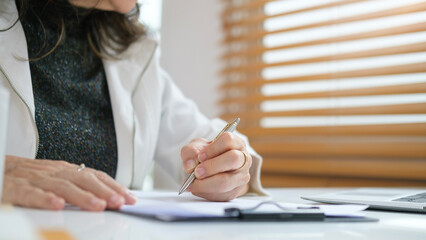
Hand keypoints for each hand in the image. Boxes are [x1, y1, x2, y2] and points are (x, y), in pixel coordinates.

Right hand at [1, 155, 136, 210]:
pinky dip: (44, 198)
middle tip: (120, 202)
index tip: (130, 198)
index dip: (113, 186)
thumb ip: (76, 185)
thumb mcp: (54, 177)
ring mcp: (34, 179)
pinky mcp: (14, 188)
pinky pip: (30, 193)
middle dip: (104, 191)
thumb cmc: (26, 176)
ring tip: (99, 206)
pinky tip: (57, 205)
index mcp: (64, 169)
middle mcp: (53, 172)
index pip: (94, 175)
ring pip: (62, 186)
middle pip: (83, 178)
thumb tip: (105, 196)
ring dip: (83, 196)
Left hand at [181, 132, 251, 200]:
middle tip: (196, 172)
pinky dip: (205, 193)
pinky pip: (220, 195)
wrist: (211, 170)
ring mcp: (241, 176)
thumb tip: (190, 166)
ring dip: (206, 184)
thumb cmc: (207, 155)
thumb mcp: (196, 147)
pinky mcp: (235, 191)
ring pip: (226, 181)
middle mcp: (244, 159)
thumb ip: (190, 152)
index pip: (228, 140)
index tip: (200, 156)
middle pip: (233, 159)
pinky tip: (197, 189)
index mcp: (236, 143)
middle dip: (211, 167)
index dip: (212, 149)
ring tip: (192, 183)